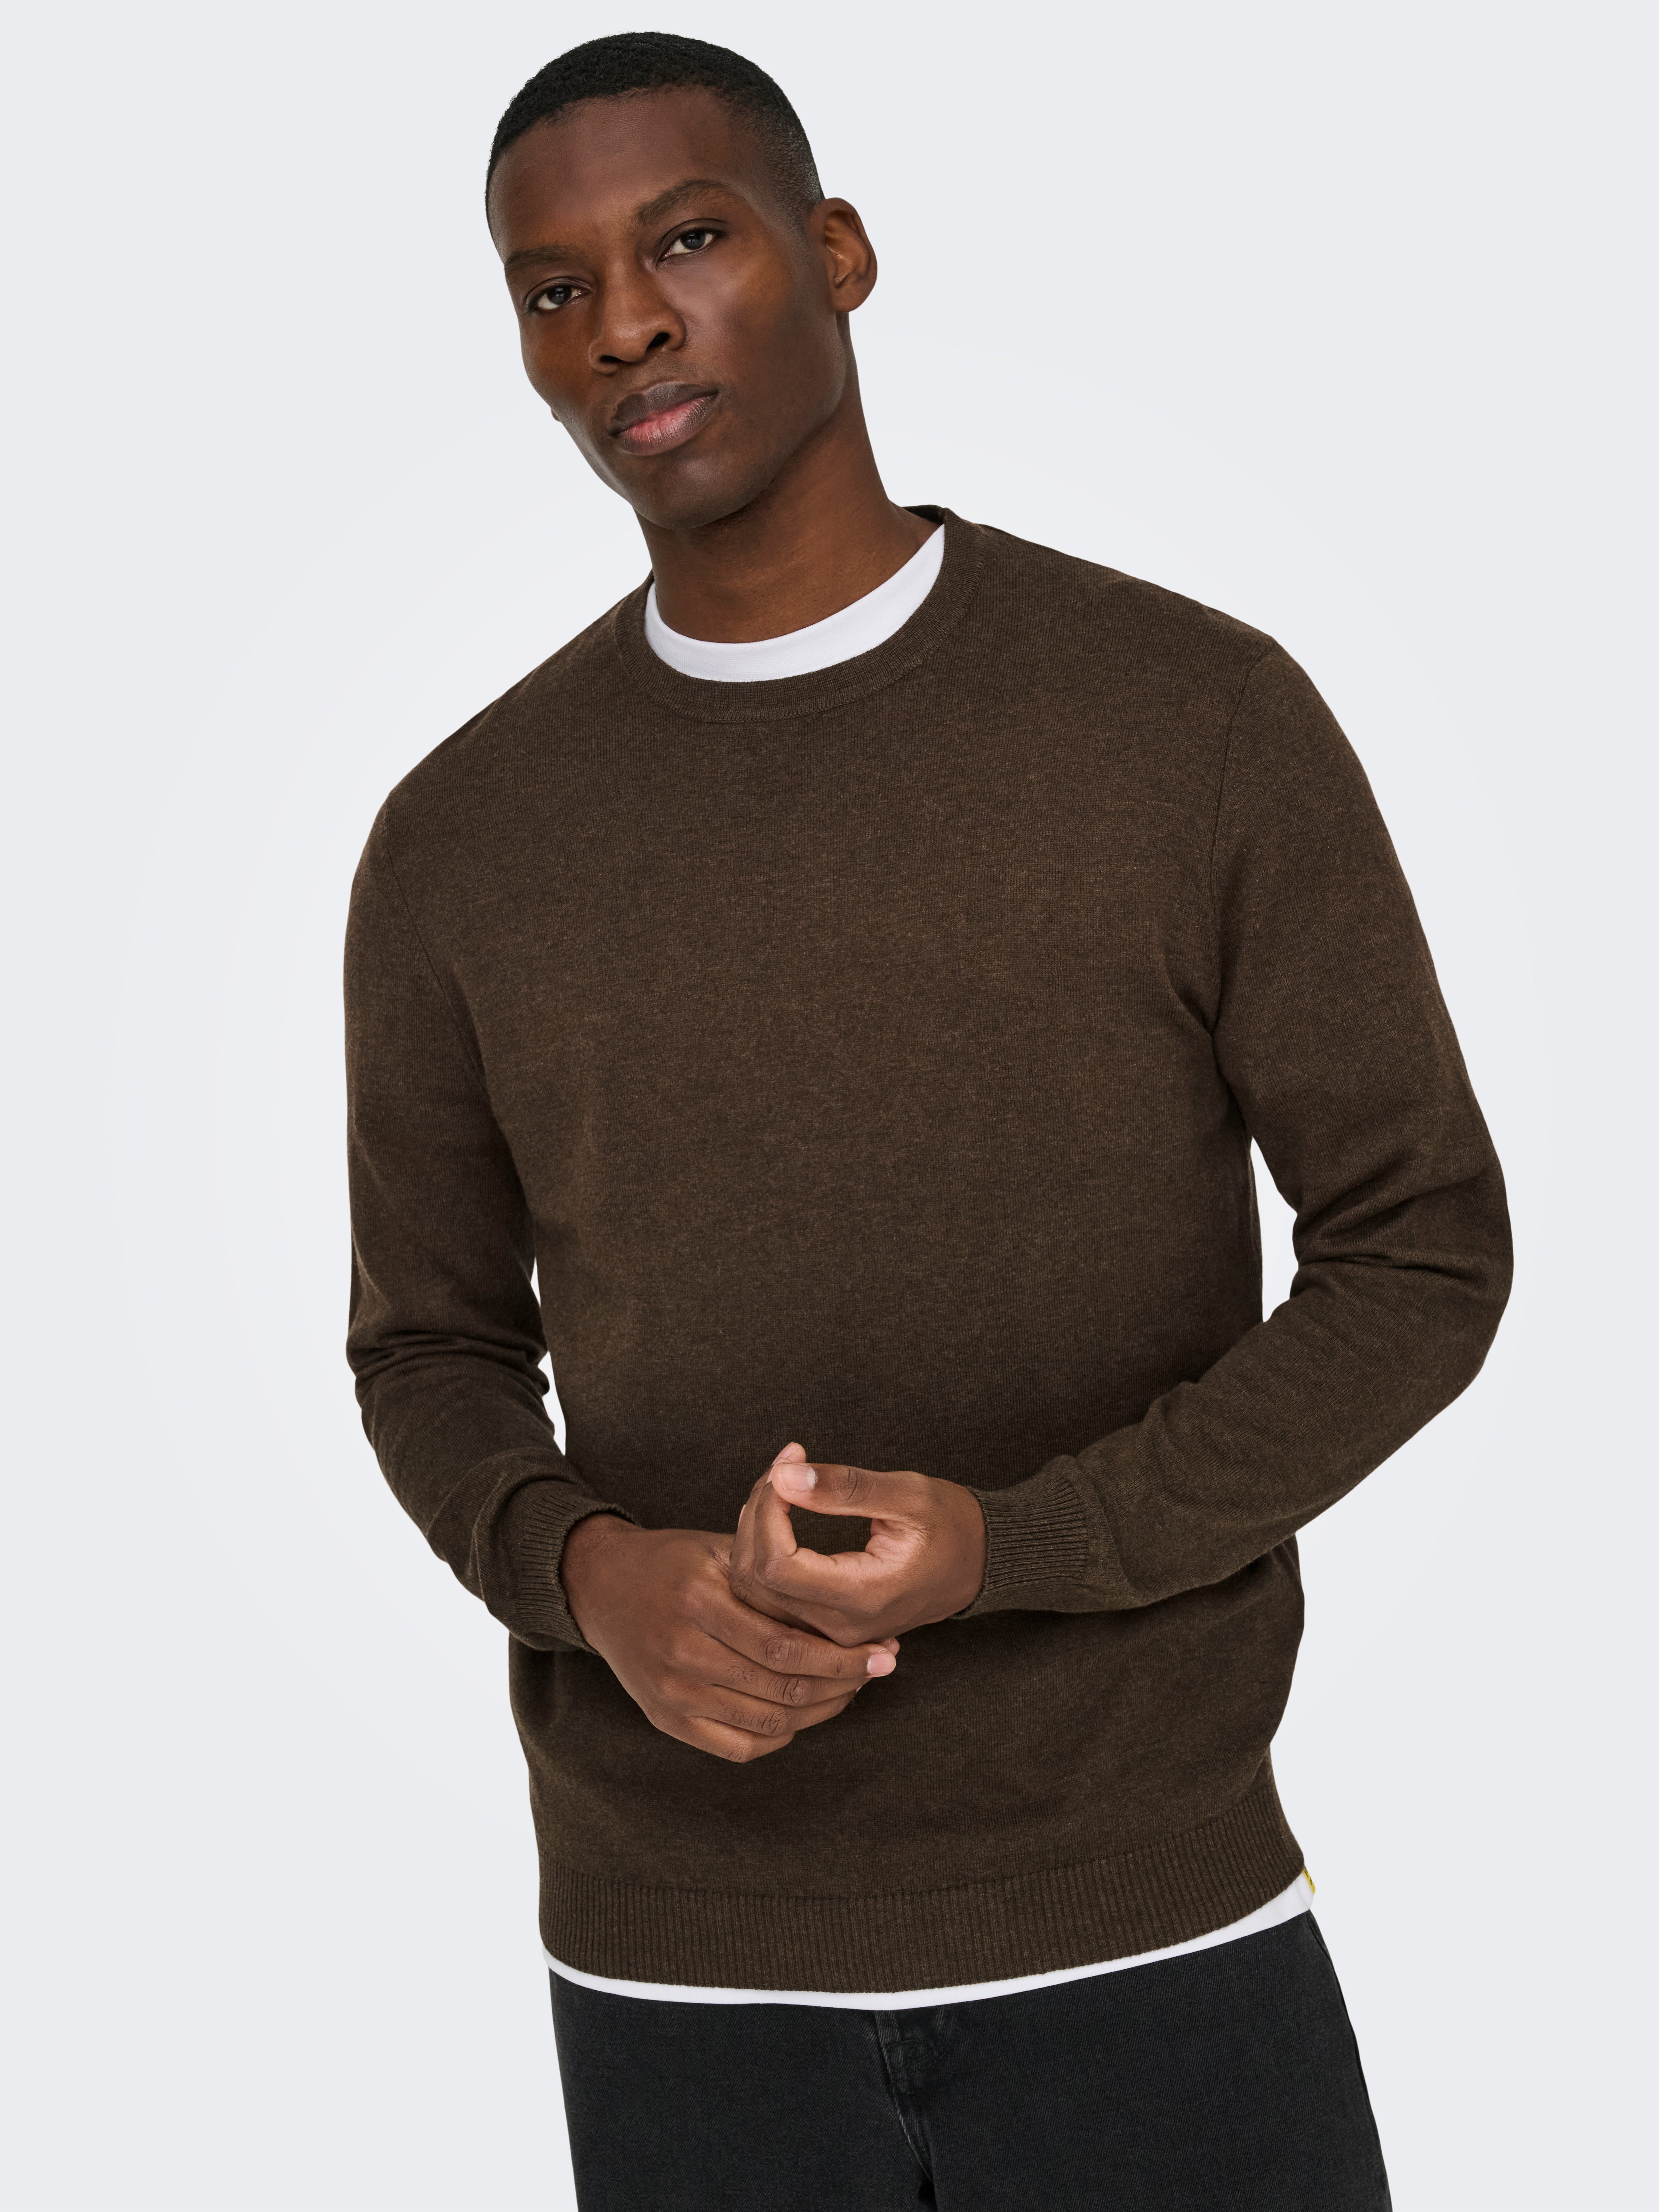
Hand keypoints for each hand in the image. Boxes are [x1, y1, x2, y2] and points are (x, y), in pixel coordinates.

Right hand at [559, 1511, 898, 1762]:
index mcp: (699, 1601)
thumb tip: (838, 1572)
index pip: (785, 1646)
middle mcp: (682, 1652)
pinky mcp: (664, 1718)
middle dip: (843, 1683)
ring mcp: (671, 1692)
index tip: (882, 1651)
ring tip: (850, 1689)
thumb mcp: (719, 1546)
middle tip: (880, 1669)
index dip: (841, 1656)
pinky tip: (802, 1712)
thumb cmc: (671, 1561)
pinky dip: (779, 1734)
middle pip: (781, 1688)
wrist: (599, 1586)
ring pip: (766, 1721)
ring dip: (820, 1711)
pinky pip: (737, 1746)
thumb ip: (773, 1562)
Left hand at [727, 1443, 986, 1645]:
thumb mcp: (909, 1495)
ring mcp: (831, 1634)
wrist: (980, 1564)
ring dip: (755, 1532)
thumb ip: (846, 1488)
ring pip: (756, 1593)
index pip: (776, 1566)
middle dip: (757, 1514)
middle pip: (756, 1581)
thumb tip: (785, 1477)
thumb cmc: (952, 1525)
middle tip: (784, 1466)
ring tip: (781, 1485)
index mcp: (862, 1597)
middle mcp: (840, 1628)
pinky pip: (771, 1598)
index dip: (767, 1510)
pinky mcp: (826, 1628)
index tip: (787, 1464)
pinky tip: (779, 1515)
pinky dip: (764, 1552)